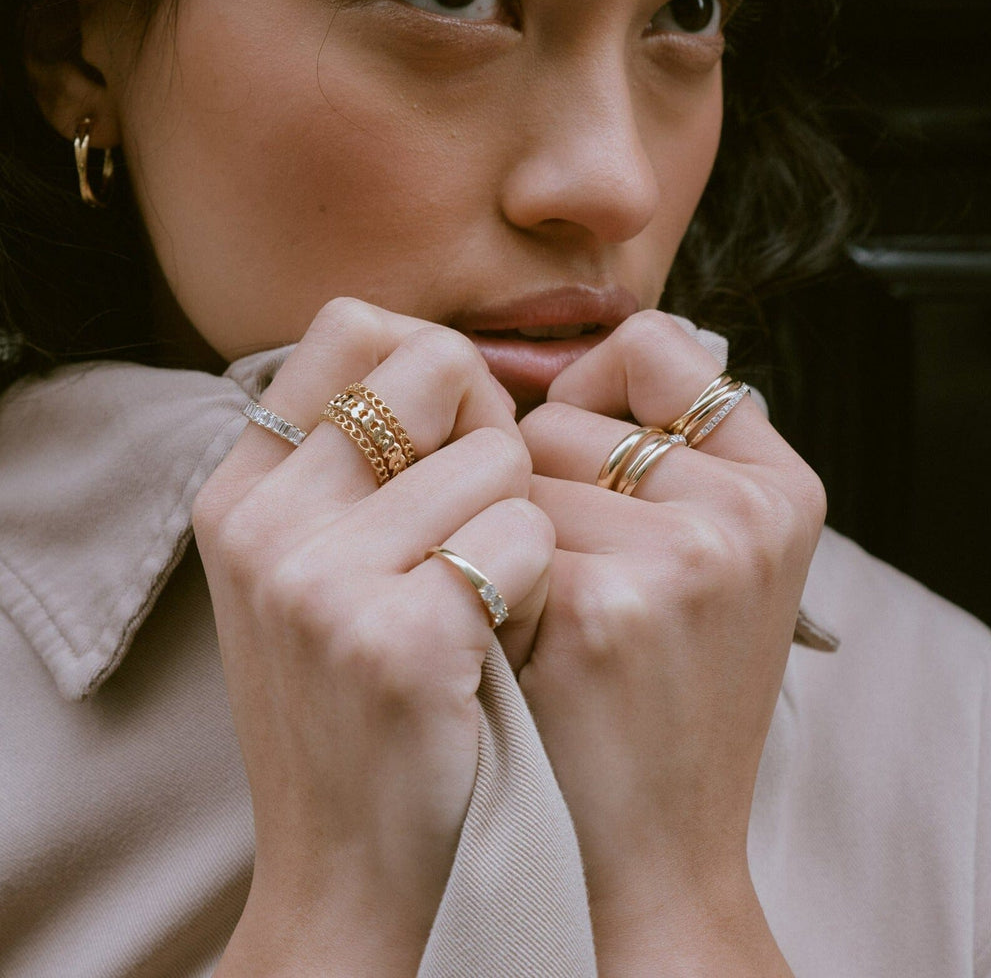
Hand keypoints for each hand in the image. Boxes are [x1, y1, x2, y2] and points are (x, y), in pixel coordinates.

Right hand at [192, 299, 553, 974]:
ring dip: (522, 525)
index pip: (351, 325)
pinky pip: (525, 538)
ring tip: (485, 604)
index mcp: (244, 490)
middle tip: (486, 515)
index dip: (434, 365)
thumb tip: (465, 361)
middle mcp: (267, 521)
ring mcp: (323, 580)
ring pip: (501, 456)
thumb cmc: (366, 705)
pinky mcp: (399, 638)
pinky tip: (503, 645)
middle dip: (492, 428)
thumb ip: (364, 464)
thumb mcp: (320, 573)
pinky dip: (538, 587)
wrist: (356, 874)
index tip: (455, 434)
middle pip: (438, 363)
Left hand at [517, 311, 822, 975]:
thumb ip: (674, 455)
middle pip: (565, 415)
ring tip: (553, 617)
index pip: (656, 345)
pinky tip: (528, 649)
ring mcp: (687, 555)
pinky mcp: (610, 605)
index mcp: (782, 486)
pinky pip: (495, 534)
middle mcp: (749, 509)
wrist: (655, 852)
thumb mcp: (719, 564)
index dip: (596, 390)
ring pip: (517, 470)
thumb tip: (579, 358)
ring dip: (509, 536)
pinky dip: (489, 585)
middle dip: (539, 486)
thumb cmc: (667, 696)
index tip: (585, 459)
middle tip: (573, 577)